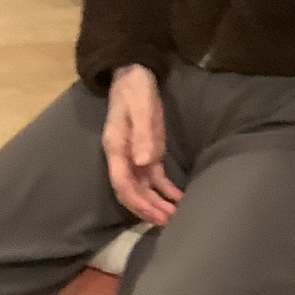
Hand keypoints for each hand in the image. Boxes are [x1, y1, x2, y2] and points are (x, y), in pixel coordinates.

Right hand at [102, 65, 182, 224]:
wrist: (135, 72)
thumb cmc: (136, 88)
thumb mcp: (141, 106)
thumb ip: (143, 133)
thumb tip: (144, 162)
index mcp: (116, 148)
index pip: (123, 183)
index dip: (138, 202)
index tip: (155, 214)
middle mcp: (123, 156)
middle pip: (132, 191)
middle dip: (148, 209)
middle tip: (169, 222)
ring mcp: (135, 155)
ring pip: (143, 188)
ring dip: (157, 203)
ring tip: (174, 217)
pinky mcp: (148, 151)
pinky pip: (154, 177)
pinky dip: (165, 189)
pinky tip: (177, 198)